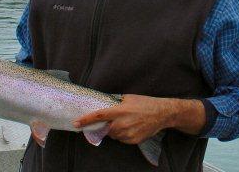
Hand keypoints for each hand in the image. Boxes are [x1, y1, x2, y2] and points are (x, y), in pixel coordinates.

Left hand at [74, 95, 205, 143]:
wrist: (162, 113)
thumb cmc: (144, 103)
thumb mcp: (128, 97)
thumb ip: (114, 102)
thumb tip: (103, 104)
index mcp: (119, 110)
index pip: (98, 116)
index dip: (86, 120)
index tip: (76, 123)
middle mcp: (122, 123)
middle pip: (105, 128)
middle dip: (104, 125)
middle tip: (112, 119)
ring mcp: (128, 133)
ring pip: (113, 135)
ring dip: (114, 130)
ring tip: (125, 121)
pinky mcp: (133, 140)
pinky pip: (122, 139)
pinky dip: (122, 134)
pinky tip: (131, 127)